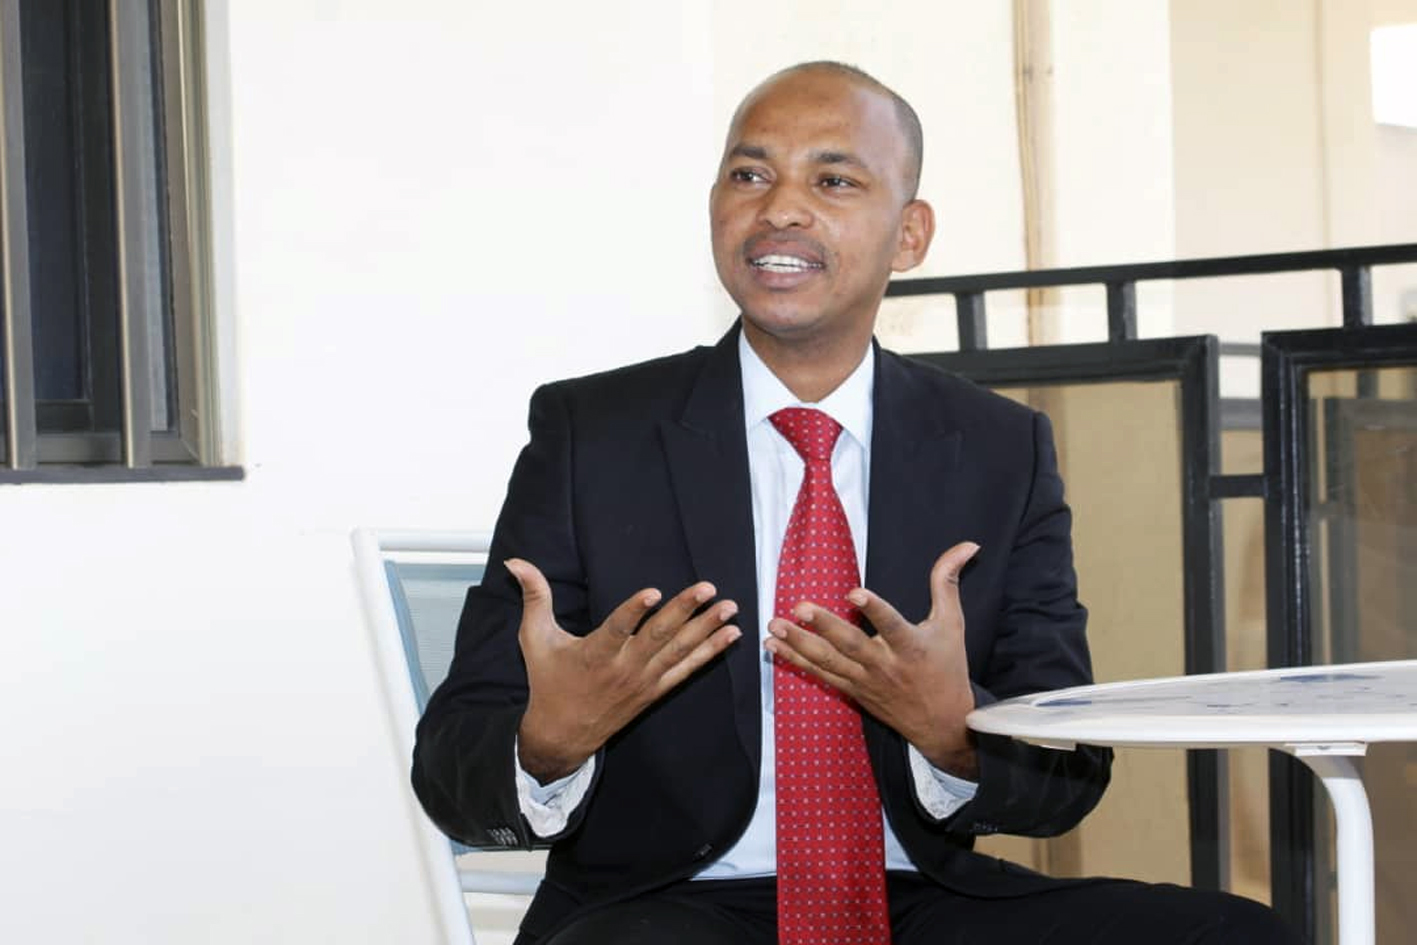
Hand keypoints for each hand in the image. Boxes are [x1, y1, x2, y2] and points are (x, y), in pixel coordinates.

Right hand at [507, 559, 740, 782]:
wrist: (562, 734)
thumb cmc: (548, 680)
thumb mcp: (534, 638)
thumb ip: (533, 596)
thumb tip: (515, 561)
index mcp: (594, 654)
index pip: (617, 629)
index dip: (634, 611)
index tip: (654, 592)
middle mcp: (623, 668)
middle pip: (658, 638)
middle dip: (685, 612)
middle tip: (708, 589)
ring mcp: (644, 681)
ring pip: (679, 652)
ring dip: (707, 629)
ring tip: (730, 608)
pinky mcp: (656, 690)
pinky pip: (687, 670)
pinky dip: (710, 653)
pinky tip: (731, 635)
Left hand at [764, 542, 980, 777]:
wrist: (942, 724)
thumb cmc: (947, 668)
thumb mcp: (952, 624)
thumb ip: (947, 583)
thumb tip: (967, 545)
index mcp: (911, 647)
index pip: (892, 626)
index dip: (875, 610)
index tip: (854, 592)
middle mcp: (885, 665)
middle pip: (851, 645)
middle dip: (824, 626)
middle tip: (799, 607)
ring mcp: (864, 681)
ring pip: (828, 662)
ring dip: (799, 644)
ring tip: (775, 626)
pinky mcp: (851, 691)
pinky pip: (819, 675)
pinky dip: (795, 661)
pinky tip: (773, 646)